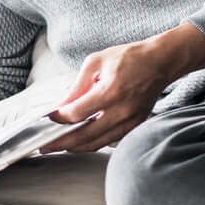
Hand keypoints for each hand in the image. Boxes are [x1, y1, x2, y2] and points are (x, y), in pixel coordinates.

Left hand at [39, 39, 172, 153]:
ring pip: (96, 144)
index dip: (59, 119)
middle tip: (44, 145)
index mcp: (110, 91)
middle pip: (84, 136)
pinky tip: (80, 140)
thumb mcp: (96, 63)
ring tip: (59, 145)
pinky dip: (92, 143)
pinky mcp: (135, 126)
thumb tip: (61, 106)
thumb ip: (77, 86)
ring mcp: (130, 121)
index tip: (48, 118)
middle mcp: (121, 111)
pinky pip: (109, 141)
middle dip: (61, 142)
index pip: (77, 114)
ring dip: (75, 146)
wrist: (160, 62)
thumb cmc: (130, 58)